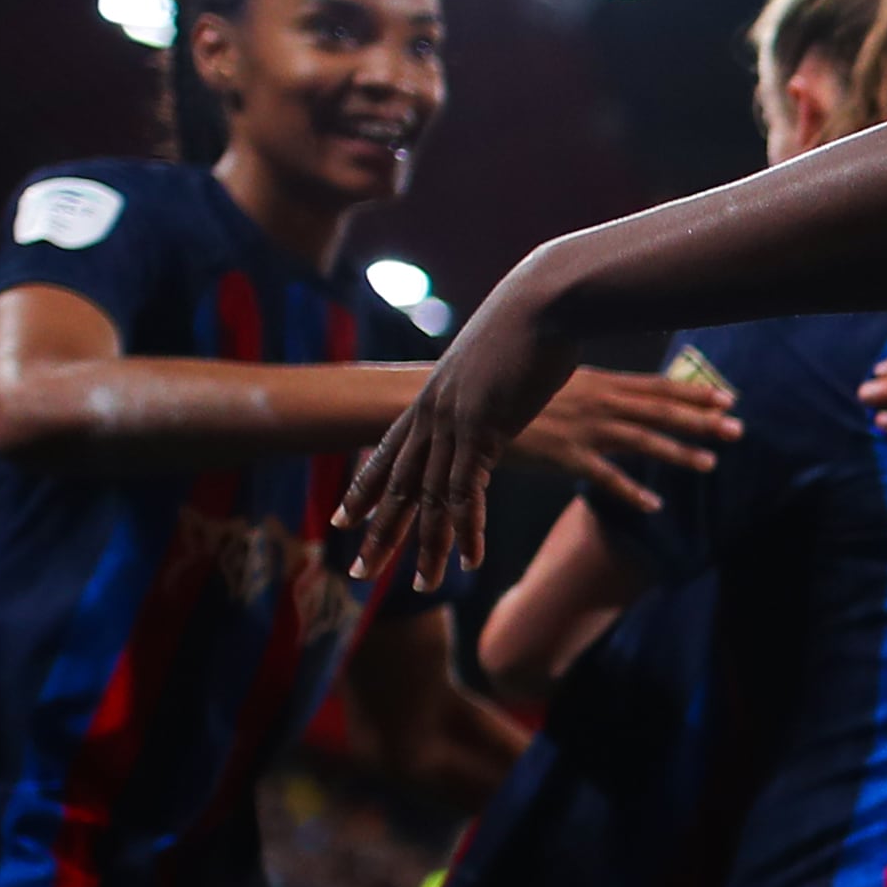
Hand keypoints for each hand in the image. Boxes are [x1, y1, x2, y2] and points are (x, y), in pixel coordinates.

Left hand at [343, 277, 593, 589]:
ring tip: (420, 587)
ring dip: (425, 547)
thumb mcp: (494, 357)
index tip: (342, 519)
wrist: (544, 300)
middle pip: (396, 486)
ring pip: (429, 499)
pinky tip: (469, 559)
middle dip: (377, 533)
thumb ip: (483, 381)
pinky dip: (467, 530)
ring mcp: (455, 424)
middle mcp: (432, 415)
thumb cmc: (530, 320)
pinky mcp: (484, 430)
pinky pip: (468, 493)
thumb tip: (488, 385)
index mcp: (431, 398)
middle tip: (357, 572)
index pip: (386, 454)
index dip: (363, 489)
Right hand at [506, 363, 741, 513]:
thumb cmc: (510, 391)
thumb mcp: (559, 381)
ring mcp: (583, 428)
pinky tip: (654, 506)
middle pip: (660, 410)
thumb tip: (616, 395)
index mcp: (599, 382)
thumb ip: (591, 390)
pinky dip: (630, 492)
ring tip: (712, 464)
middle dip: (702, 420)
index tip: (729, 398)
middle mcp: (598, 402)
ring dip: (678, 453)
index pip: (656, 386)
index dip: (694, 392)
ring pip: (642, 440)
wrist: (466, 401)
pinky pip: (604, 477)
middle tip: (739, 428)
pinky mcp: (563, 454)